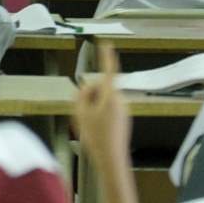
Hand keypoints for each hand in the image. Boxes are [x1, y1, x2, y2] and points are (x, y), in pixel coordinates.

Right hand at [73, 43, 130, 169]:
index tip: (106, 44)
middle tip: (82, 114)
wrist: (111, 158)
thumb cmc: (96, 136)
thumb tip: (85, 87)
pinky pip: (107, 109)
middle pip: (100, 88)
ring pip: (102, 99)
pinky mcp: (122, 118)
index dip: (106, 57)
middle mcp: (120, 100)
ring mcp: (122, 109)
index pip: (109, 71)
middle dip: (89, 96)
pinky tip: (95, 129)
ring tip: (88, 125)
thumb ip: (81, 96)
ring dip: (92, 107)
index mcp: (111, 96)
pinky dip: (98, 114)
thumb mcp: (80, 113)